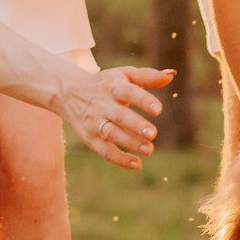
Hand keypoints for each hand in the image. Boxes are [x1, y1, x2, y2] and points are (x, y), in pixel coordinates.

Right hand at [59, 66, 173, 169]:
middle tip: (153, 134)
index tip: (158, 110)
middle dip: (136, 125)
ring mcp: (95, 122)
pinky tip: (137, 164)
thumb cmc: (106, 83)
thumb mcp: (124, 75)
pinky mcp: (90, 138)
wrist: (68, 92)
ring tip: (149, 150)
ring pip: (112, 134)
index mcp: (113, 86)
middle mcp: (102, 104)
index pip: (129, 92)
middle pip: (119, 116)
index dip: (143, 100)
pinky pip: (104, 151)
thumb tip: (171, 75)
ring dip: (130, 143)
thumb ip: (148, 76)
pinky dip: (119, 159)